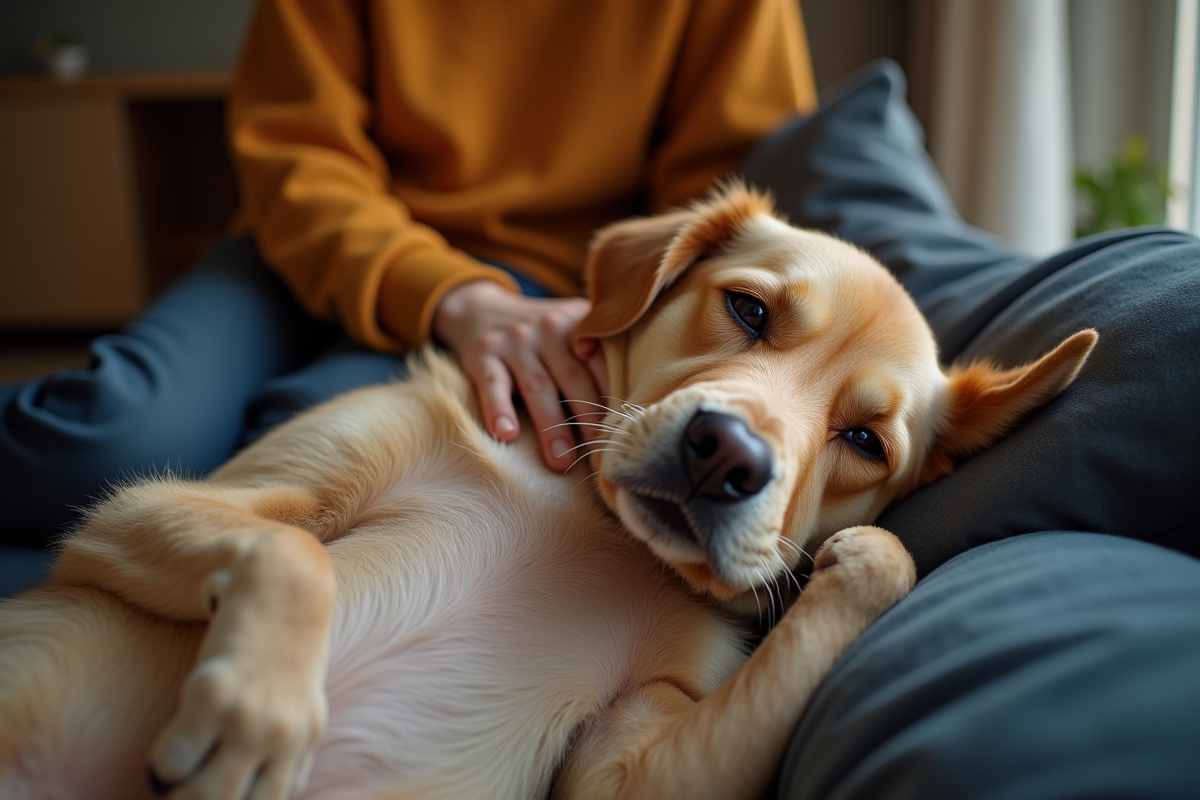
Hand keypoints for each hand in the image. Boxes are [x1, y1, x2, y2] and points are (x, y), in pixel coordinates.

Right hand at [432, 280, 609, 470]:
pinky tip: (507, 435)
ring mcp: (515, 340)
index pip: (601, 363)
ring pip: (537, 387)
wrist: (479, 308)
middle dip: (589, 419)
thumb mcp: (571, 329)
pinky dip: (499, 410)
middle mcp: (548, 328)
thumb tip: (631, 411)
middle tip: (600, 454)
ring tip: (561, 461)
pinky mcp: (483, 354)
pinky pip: (493, 385)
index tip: (625, 432)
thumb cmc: (541, 335)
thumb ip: (598, 355)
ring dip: (551, 427)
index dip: (614, 398)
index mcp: (578, 323)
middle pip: (574, 378)